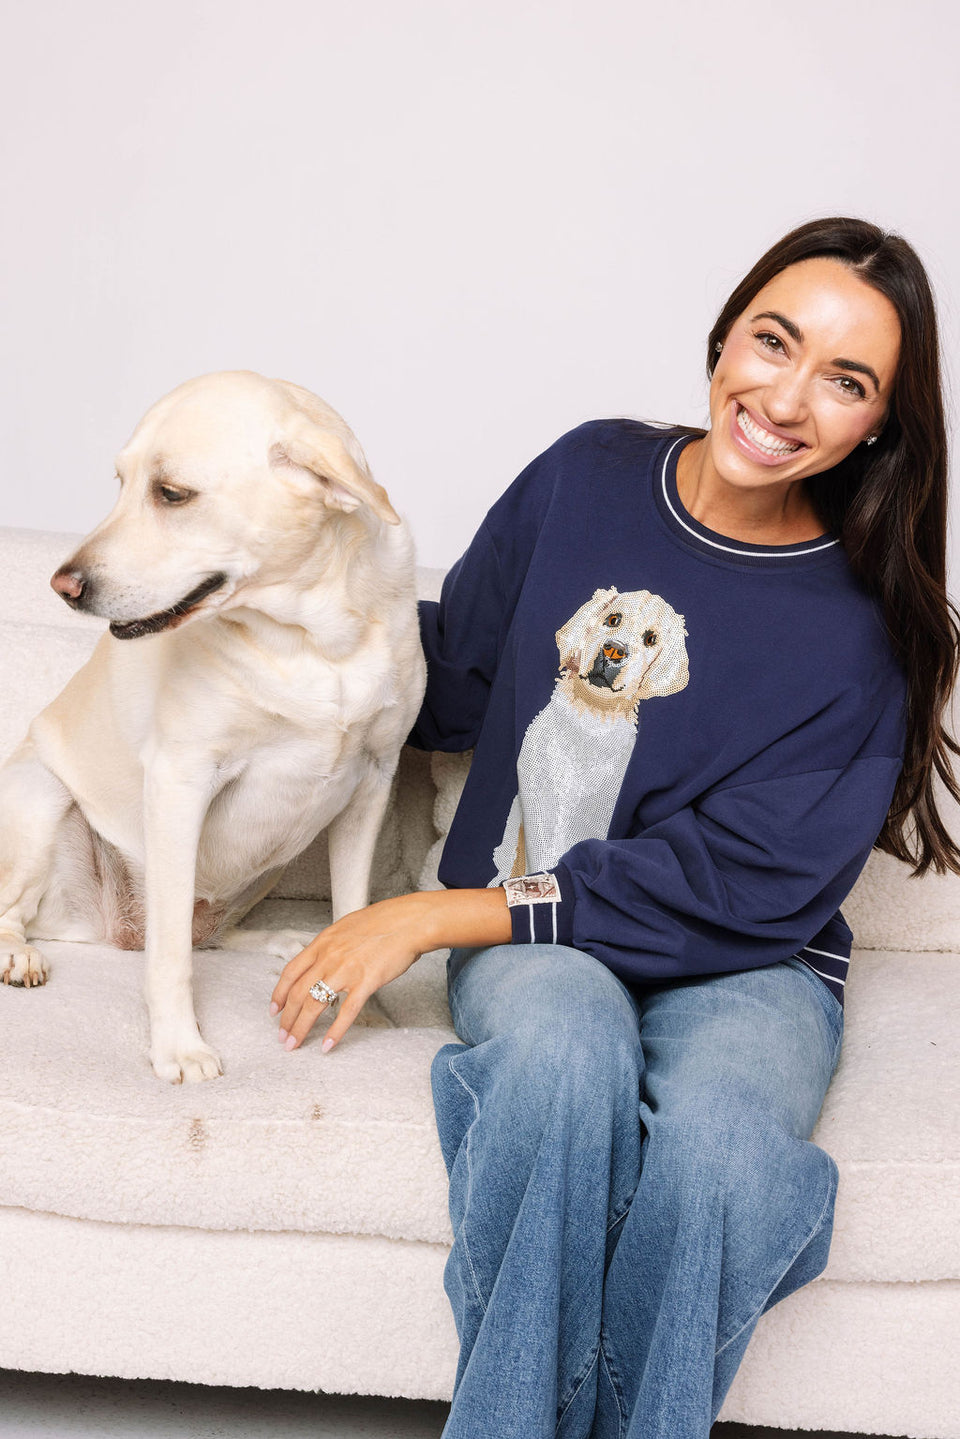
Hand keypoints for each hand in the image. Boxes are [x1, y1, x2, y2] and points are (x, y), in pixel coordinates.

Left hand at [269, 887, 510, 1052]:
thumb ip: (331, 946)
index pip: (291, 972)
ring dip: (301, 1028)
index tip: (274, 1010)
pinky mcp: (365, 982)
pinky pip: (345, 1012)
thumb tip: (322, 961)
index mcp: (323, 942)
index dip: (279, 994)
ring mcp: (346, 970)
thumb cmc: (384, 922)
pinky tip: (327, 1045)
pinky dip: (334, 1031)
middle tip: (282, 1036)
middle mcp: (329, 956)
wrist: (410, 922)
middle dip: (286, 1018)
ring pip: (314, 1004)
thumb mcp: (346, 928)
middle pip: (298, 993)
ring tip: (295, 1044)